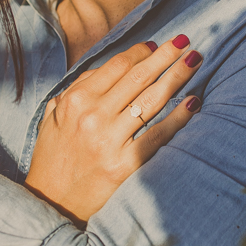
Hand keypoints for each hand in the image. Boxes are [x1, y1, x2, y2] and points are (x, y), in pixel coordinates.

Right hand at [24, 35, 202, 222]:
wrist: (50, 205)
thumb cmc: (53, 161)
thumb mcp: (52, 120)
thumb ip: (74, 93)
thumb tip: (104, 70)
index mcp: (74, 101)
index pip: (116, 67)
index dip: (140, 52)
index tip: (156, 46)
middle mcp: (92, 117)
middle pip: (137, 77)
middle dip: (165, 56)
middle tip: (184, 41)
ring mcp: (109, 140)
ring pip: (151, 99)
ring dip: (176, 75)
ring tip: (195, 59)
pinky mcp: (124, 165)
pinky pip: (158, 134)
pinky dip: (179, 116)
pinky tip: (194, 101)